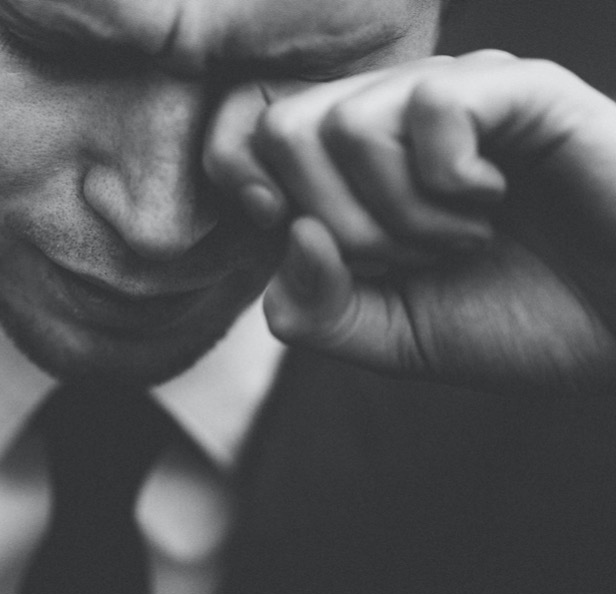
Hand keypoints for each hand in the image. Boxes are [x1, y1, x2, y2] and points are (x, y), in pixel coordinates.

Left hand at [204, 50, 615, 392]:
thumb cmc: (518, 320)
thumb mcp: (390, 337)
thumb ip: (315, 309)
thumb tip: (288, 230)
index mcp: (354, 167)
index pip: (246, 134)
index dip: (243, 185)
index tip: (296, 237)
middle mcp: (394, 118)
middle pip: (284, 129)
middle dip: (336, 222)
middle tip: (409, 258)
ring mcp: (455, 96)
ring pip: (346, 123)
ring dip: (399, 214)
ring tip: (463, 239)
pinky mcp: (518, 89)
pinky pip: (430, 105)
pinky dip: (448, 181)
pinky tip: (493, 201)